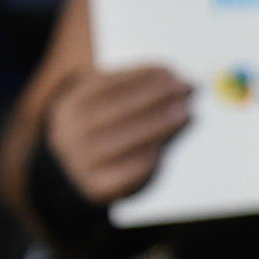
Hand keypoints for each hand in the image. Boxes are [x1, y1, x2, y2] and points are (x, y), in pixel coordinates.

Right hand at [43, 65, 192, 204]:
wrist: (74, 174)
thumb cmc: (102, 131)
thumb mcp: (109, 107)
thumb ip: (140, 93)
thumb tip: (181, 84)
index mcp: (73, 106)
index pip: (109, 86)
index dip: (143, 77)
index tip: (172, 72)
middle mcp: (72, 133)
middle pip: (118, 110)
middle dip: (156, 96)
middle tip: (186, 88)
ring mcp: (83, 162)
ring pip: (128, 140)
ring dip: (162, 123)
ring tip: (186, 112)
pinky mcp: (100, 187)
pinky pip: (132, 169)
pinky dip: (154, 153)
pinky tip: (169, 141)